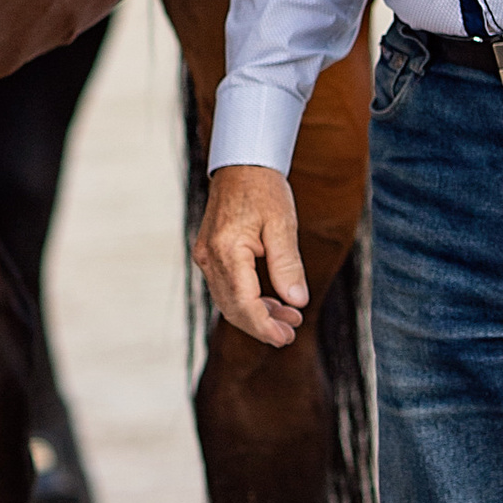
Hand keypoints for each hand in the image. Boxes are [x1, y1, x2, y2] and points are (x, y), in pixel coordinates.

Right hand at [194, 165, 308, 348]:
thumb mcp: (283, 225)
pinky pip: (225, 286)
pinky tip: (271, 301)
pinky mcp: (209, 253)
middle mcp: (208, 256)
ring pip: (227, 300)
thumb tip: (296, 302)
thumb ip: (288, 265)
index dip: (264, 327)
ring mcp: (205, 255)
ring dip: (256, 314)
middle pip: (232, 308)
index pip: (243, 303)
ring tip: (289, 318)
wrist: (242, 163)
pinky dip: (246, 299)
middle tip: (291, 333)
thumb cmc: (264, 189)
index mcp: (226, 250)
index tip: (286, 339)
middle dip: (261, 325)